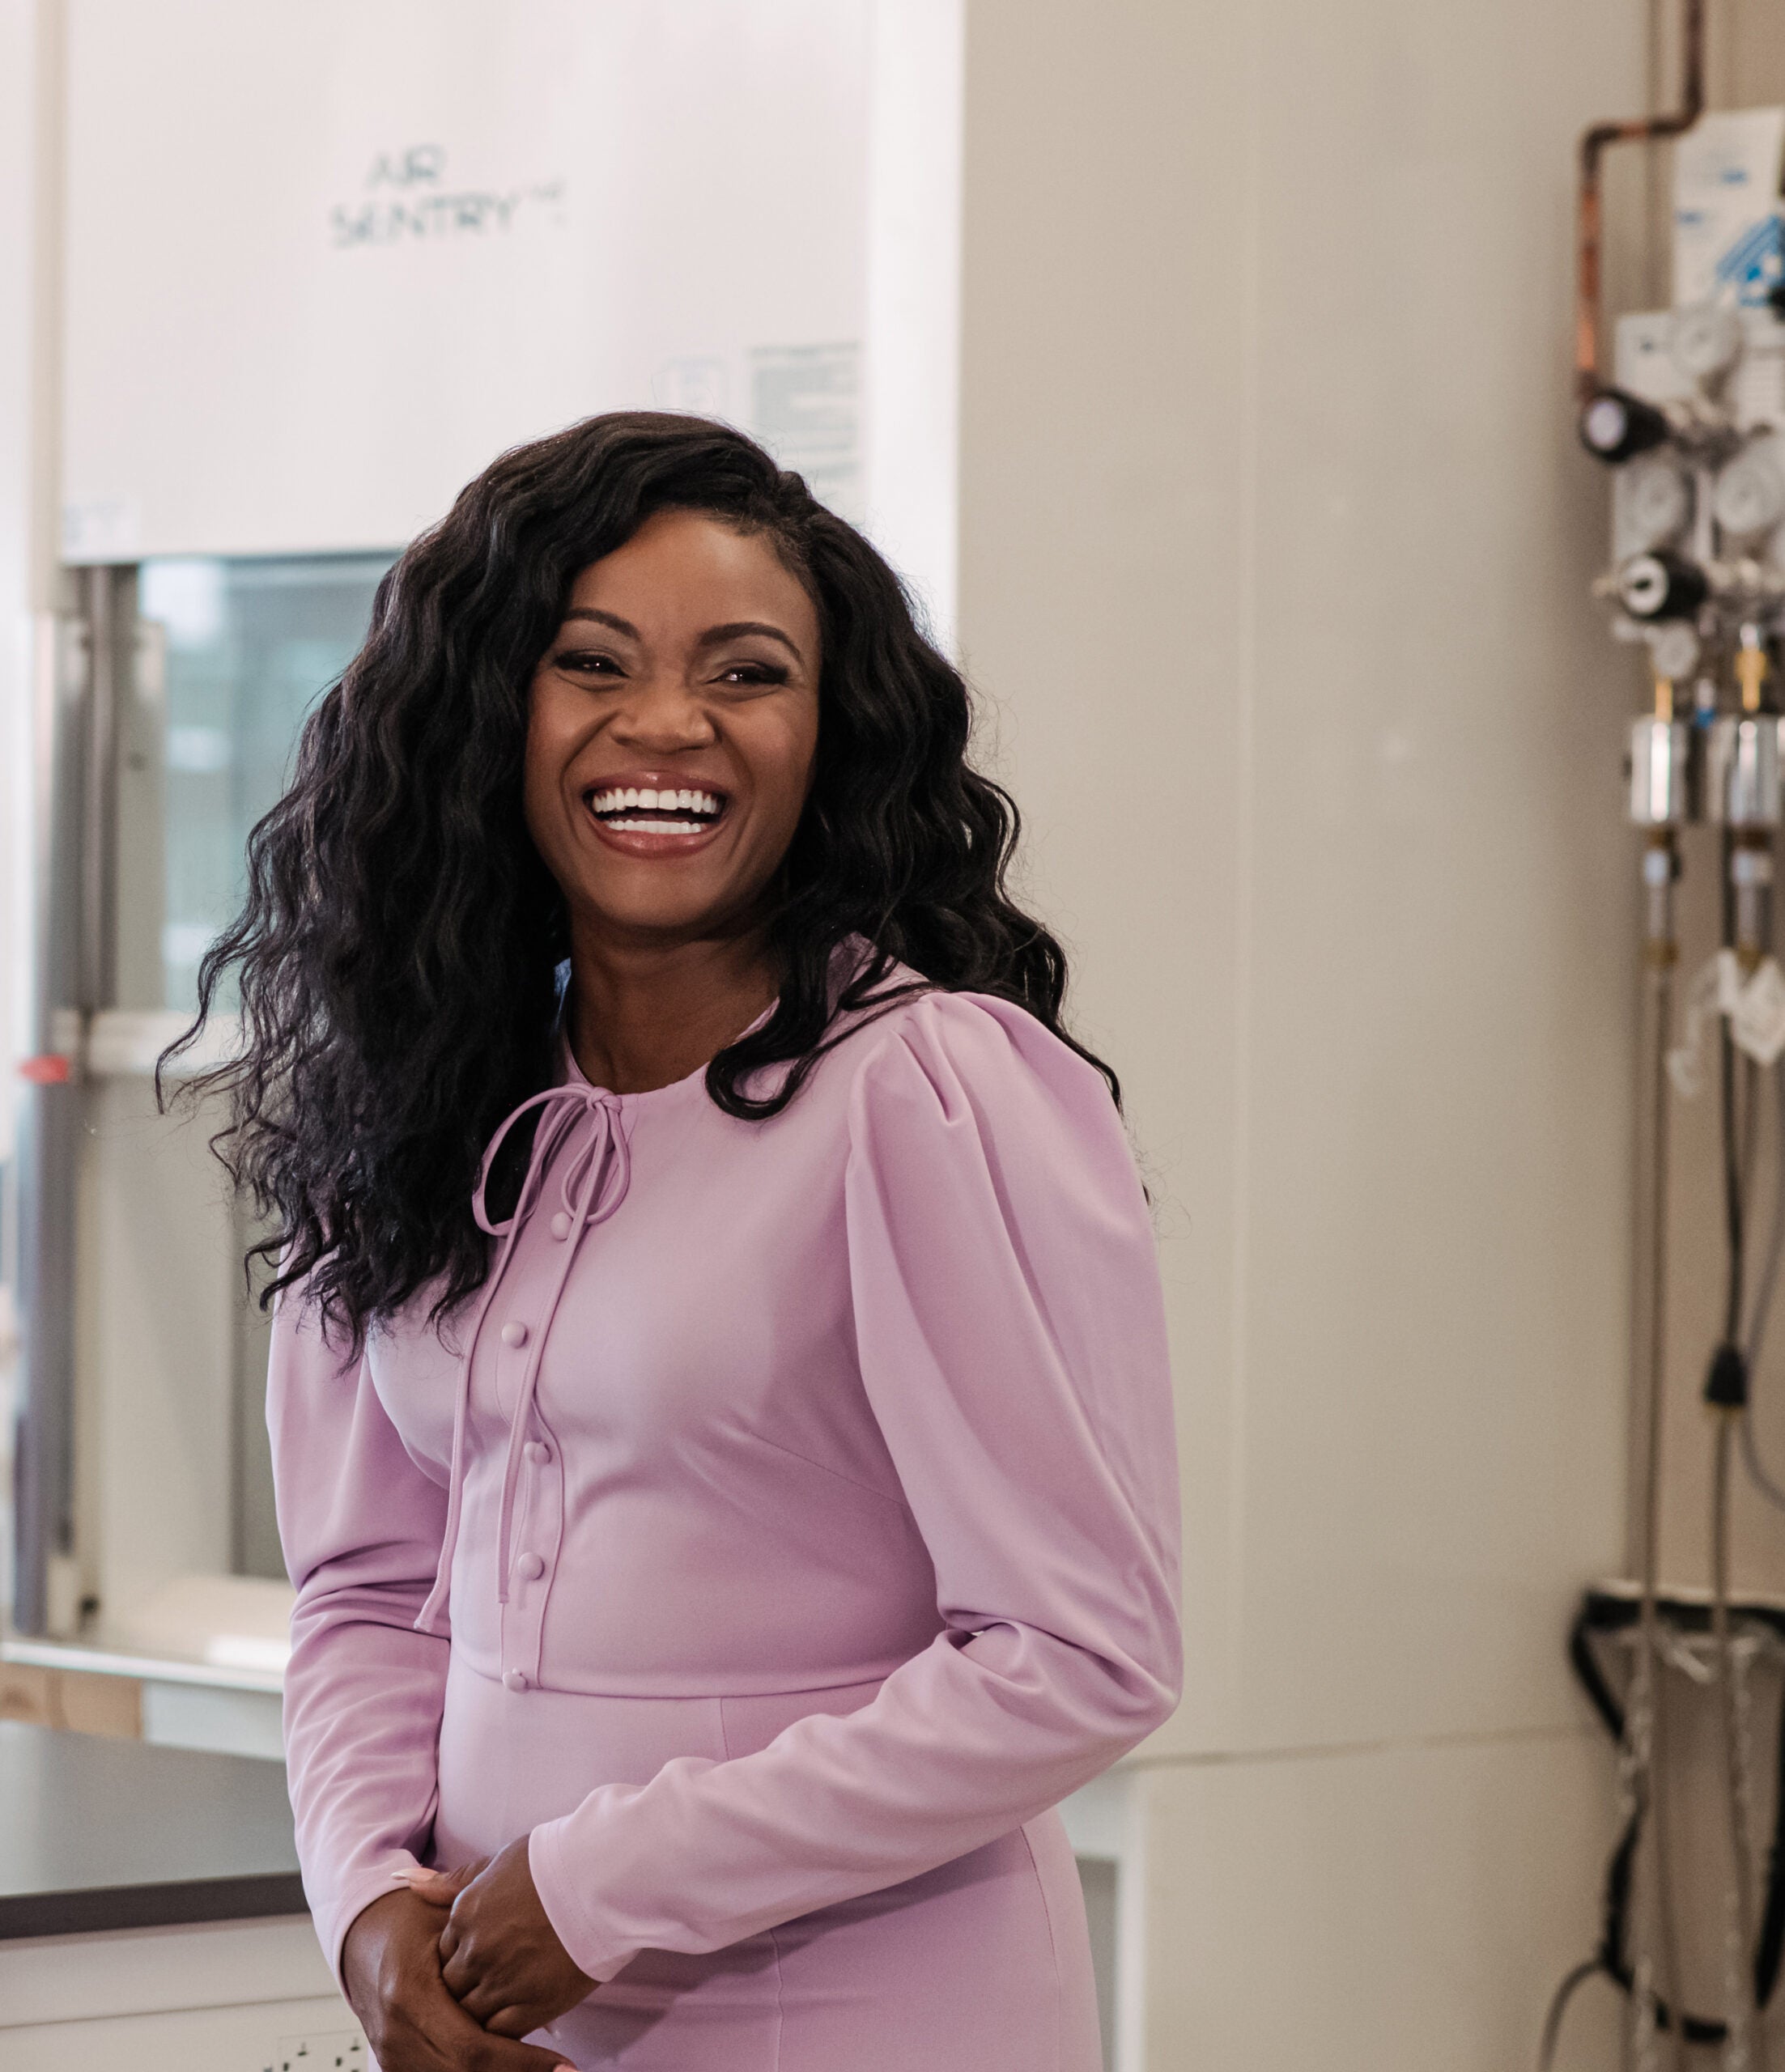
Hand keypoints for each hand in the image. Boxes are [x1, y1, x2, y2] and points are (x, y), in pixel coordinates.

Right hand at [340, 1885, 574, 2071]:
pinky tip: (509, 2066)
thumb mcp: (445, 1916)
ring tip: (544, 2070)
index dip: (520, 2062)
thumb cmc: (409, 1919)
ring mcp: (392, 2055)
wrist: (361, 1937)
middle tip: (563, 2071)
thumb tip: (537, 1947)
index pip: (472, 2048)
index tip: (562, 2064)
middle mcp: (397, 2033)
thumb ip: (482, 1934)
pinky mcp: (394, 2064)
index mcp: (410, 1994)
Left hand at [405, 1837, 597, 2038]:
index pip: (445, 1953)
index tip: (481, 1957)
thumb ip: (454, 1881)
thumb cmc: (556, 1861)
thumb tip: (409, 1881)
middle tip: (491, 1983)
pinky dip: (500, 2035)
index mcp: (465, 1915)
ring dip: (480, 2014)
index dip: (462, 1958)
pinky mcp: (530, 2006)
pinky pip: (498, 2035)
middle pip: (452, 1987)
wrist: (603, 1877)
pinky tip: (513, 2022)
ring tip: (503, 2003)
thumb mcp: (499, 1863)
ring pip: (469, 2015)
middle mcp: (475, 1951)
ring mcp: (500, 1981)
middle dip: (466, 1988)